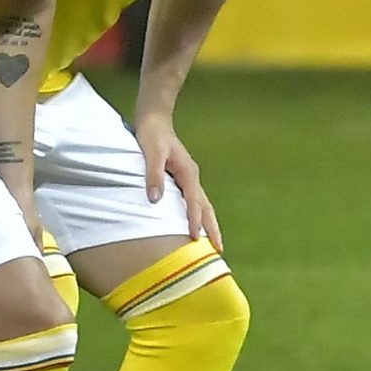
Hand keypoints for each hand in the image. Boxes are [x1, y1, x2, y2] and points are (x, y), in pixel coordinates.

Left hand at [136, 113, 220, 248]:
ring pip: (202, 205)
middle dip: (213, 229)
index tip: (197, 239)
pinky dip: (198, 214)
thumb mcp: (151, 153)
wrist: (155, 119)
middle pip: (206, 208)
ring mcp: (188, 178)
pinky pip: (194, 201)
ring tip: (213, 243)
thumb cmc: (152, 135)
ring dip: (208, 223)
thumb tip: (155, 200)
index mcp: (188, 173)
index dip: (195, 221)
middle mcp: (192, 177)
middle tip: (219, 251)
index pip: (194, 202)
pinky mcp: (182, 178)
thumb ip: (154, 176)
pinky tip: (195, 224)